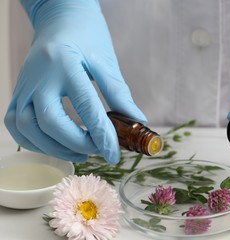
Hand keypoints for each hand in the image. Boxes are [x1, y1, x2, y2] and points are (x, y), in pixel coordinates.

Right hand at [4, 0, 145, 163]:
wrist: (59, 18)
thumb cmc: (86, 35)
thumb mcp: (105, 61)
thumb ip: (119, 93)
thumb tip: (136, 121)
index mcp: (65, 63)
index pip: (85, 106)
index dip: (102, 135)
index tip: (114, 155)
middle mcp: (39, 76)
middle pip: (50, 121)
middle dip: (76, 144)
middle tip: (99, 151)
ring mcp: (24, 85)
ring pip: (28, 127)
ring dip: (55, 148)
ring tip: (81, 153)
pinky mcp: (18, 91)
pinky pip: (15, 124)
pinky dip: (34, 142)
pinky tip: (56, 145)